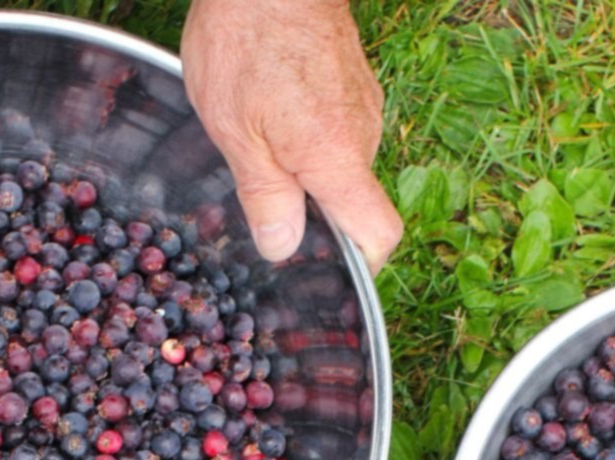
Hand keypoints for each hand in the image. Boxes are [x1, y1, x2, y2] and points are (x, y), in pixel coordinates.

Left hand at [182, 0, 401, 273]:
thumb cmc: (247, 38)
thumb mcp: (236, 130)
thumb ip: (264, 196)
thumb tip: (283, 248)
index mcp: (338, 158)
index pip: (378, 232)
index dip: (360, 262)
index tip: (327, 266)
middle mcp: (364, 133)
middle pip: (352, 200)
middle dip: (313, 209)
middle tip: (261, 193)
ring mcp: (363, 102)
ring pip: (341, 161)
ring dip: (305, 165)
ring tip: (258, 137)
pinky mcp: (353, 78)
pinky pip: (336, 126)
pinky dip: (307, 131)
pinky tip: (269, 107)